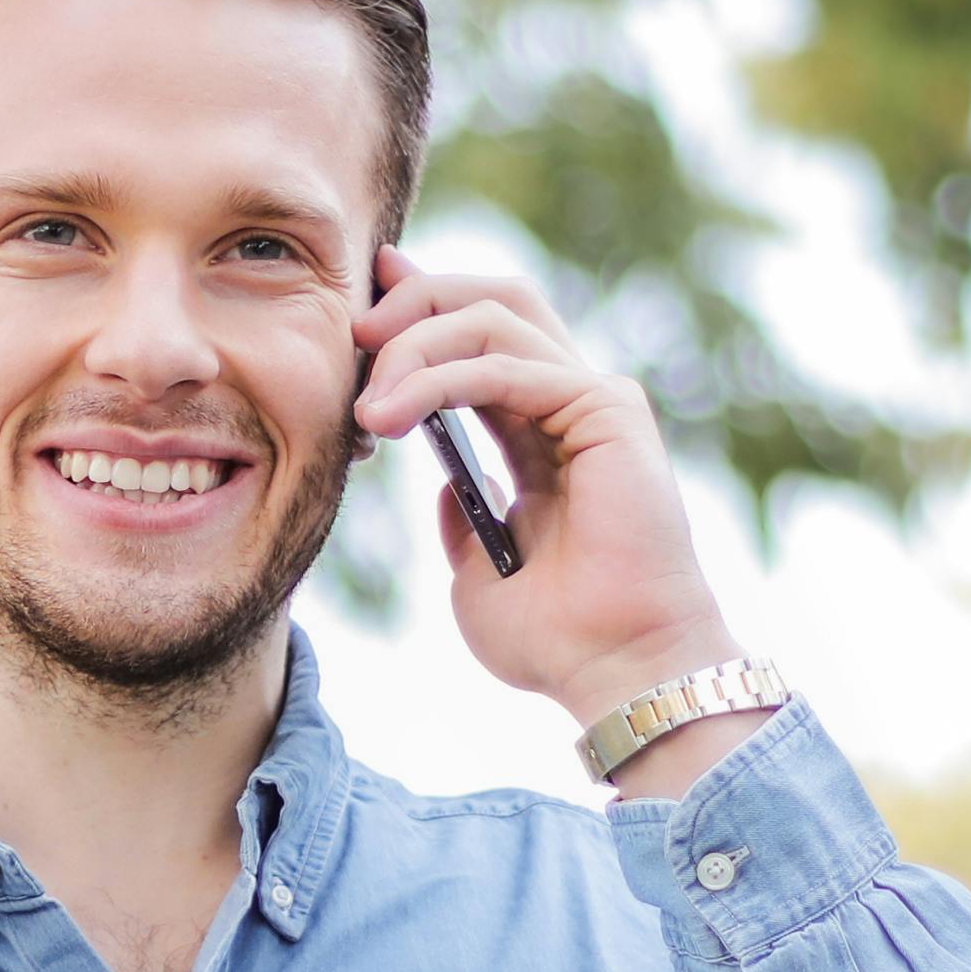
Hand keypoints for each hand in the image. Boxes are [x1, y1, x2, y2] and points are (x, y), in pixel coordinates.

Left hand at [351, 263, 762, 787]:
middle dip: (417, 300)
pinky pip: (506, 366)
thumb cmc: (557, 639)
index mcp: (544, 431)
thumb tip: (444, 483)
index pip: (483, 336)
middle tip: (357, 332)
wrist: (614, 671)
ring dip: (415, 347)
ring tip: (367, 408)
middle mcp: (572, 402)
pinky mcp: (606, 409)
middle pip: (493, 300)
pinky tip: (393, 414)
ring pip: (494, 317)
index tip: (361, 305)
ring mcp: (594, 399)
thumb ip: (460, 519)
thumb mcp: (475, 574)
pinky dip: (440, 378)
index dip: (422, 305)